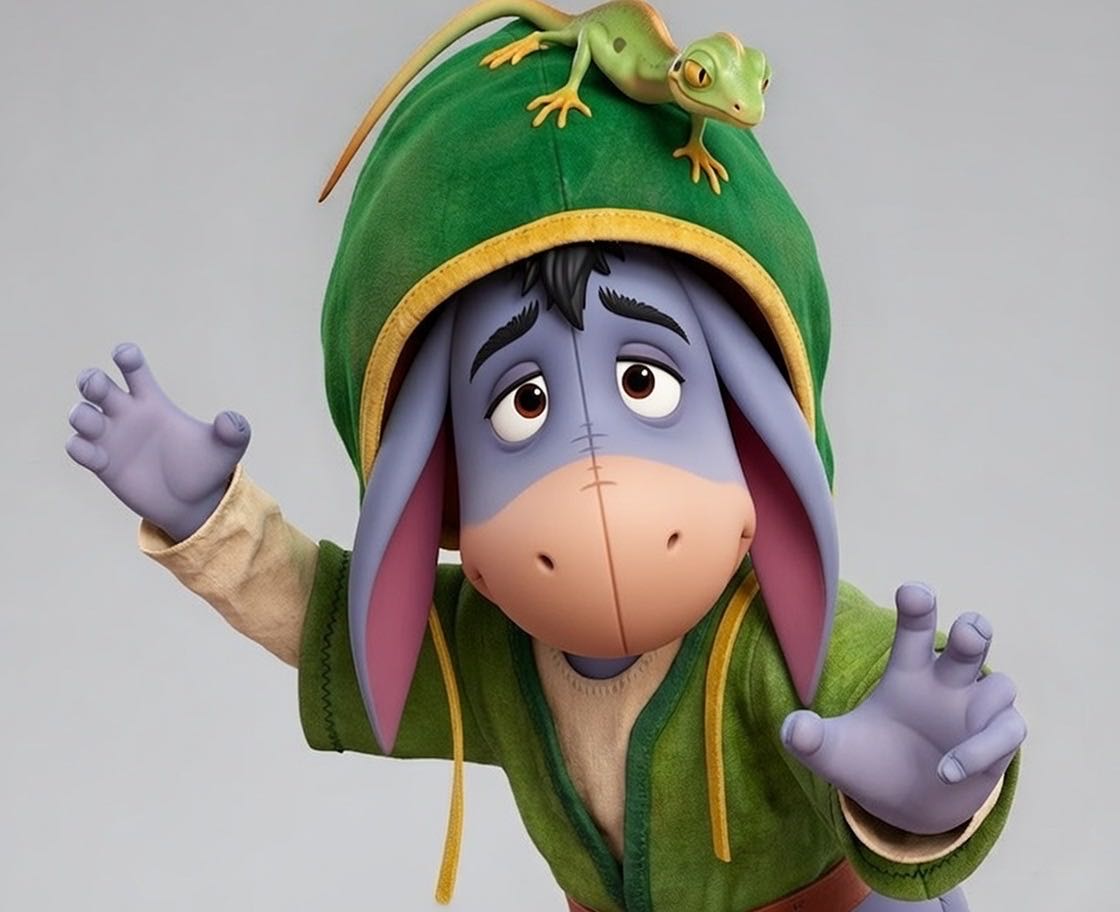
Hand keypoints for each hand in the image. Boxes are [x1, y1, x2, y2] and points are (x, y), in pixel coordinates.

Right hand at [65, 343, 250, 541]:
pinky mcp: (103, 465)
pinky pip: (76, 448)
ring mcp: (112, 440)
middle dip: (90, 380)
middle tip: (100, 389)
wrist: (193, 504)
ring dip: (81, 415)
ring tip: (98, 426)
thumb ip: (234, 431)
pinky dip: (79, 448)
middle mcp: (127, 415)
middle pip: (95, 384)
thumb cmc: (207, 469)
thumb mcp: (228, 449)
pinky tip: (100, 458)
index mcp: (153, 402)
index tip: (126, 356)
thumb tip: (229, 419)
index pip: (131, 367)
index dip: (125, 355)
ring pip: (79, 414)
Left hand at [780, 582, 1025, 834]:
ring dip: (986, 704)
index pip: (915, 628)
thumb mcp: (833, 752)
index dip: (917, 606)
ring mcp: (976, 711)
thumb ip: (809, 738)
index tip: (914, 591)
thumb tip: (793, 727)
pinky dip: (985, 749)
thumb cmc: (871, 762)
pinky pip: (1008, 732)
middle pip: (970, 641)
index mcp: (908, 671)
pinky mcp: (997, 742)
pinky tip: (950, 771)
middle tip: (969, 631)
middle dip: (973, 630)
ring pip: (1000, 685)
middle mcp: (946, 683)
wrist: (903, 807)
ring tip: (945, 758)